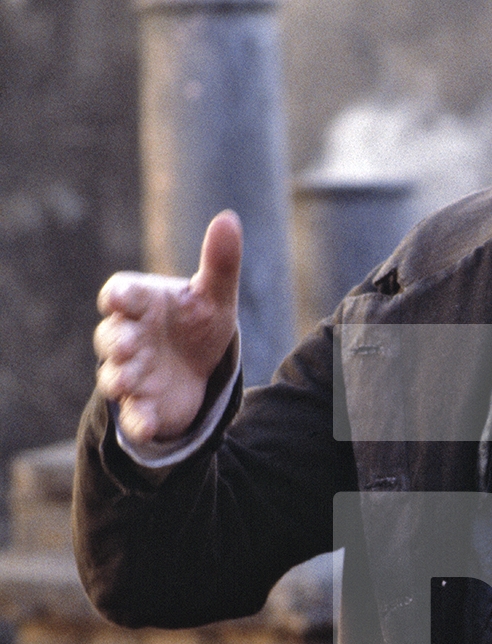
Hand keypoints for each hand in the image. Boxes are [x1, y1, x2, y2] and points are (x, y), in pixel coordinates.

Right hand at [94, 211, 242, 444]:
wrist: (198, 367)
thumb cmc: (197, 322)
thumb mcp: (214, 295)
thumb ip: (219, 262)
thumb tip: (229, 218)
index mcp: (140, 302)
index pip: (121, 294)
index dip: (118, 296)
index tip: (117, 298)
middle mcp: (128, 337)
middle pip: (110, 337)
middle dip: (114, 341)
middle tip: (124, 344)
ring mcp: (132, 373)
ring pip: (115, 376)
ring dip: (120, 379)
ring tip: (126, 382)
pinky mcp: (143, 406)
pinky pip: (135, 416)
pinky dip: (139, 421)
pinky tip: (148, 425)